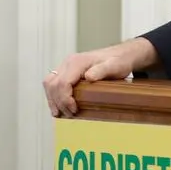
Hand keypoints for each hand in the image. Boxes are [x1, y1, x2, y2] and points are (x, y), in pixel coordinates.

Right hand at [42, 38, 157, 117]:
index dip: (65, 99)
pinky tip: (59, 106)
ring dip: (52, 100)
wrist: (121, 55)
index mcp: (77, 62)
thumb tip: (89, 77)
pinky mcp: (66, 71)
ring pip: (49, 84)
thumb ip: (102, 70)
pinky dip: (53, 96)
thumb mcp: (114, 66)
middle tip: (70, 114)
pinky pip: (53, 84)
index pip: (62, 83)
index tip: (74, 109)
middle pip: (53, 84)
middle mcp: (68, 62)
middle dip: (58, 102)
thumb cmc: (118, 61)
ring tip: (60, 113)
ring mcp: (66, 66)